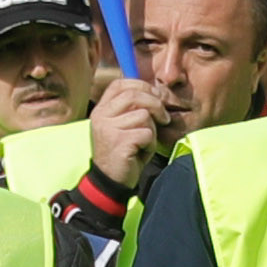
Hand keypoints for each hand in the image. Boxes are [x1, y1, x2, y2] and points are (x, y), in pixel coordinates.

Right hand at [89, 75, 165, 192]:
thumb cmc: (123, 152)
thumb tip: (158, 92)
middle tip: (164, 118)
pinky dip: (150, 144)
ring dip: (152, 130)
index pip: (120, 84)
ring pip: (144, 116)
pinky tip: (142, 152)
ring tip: (145, 142)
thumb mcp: (124, 126)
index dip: (141, 85)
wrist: (111, 181)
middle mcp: (101, 116)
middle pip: (135, 95)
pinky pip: (147, 134)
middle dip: (156, 104)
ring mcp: (108, 129)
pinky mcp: (119, 142)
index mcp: (101, 110)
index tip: (155, 96)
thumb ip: (134, 109)